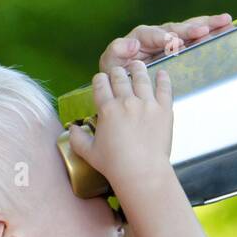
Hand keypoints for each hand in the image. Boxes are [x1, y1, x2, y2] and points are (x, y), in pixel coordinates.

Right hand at [67, 59, 173, 193]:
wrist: (142, 172)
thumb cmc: (115, 165)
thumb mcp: (89, 152)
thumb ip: (77, 138)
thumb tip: (72, 128)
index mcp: (107, 109)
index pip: (100, 85)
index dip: (100, 80)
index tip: (101, 79)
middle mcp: (126, 102)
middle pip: (120, 78)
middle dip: (117, 72)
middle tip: (118, 71)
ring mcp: (146, 104)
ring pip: (141, 78)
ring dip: (138, 69)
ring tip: (137, 64)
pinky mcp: (164, 110)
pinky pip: (164, 89)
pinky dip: (163, 79)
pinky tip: (162, 73)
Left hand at [98, 13, 232, 72]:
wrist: (126, 79)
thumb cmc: (117, 70)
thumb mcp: (112, 62)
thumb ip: (117, 51)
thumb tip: (132, 44)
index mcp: (142, 36)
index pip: (153, 34)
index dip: (164, 37)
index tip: (175, 42)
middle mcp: (159, 34)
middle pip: (177, 27)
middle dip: (192, 28)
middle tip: (205, 29)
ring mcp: (172, 39)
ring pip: (191, 29)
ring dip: (208, 25)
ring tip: (226, 21)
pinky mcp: (183, 46)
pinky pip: (197, 37)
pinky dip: (211, 32)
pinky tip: (227, 29)